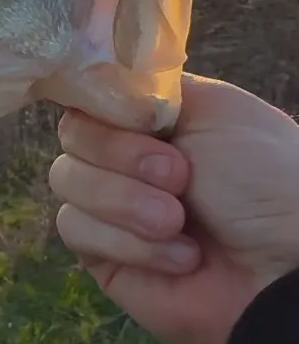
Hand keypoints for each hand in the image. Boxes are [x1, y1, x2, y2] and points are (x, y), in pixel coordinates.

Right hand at [50, 73, 298, 343]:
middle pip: (71, 136)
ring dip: (125, 201)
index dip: (97, 102)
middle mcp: (123, 157)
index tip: (131, 116)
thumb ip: (139, 86)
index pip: (85, 94)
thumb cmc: (260, 176)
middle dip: (121, 155)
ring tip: (177, 221)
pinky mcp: (103, 256)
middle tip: (178, 175)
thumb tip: (87, 79)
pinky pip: (77, 229)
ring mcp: (109, 207)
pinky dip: (128, 242)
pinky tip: (180, 257)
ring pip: (66, 181)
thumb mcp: (209, 107)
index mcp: (146, 117)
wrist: (286, 265)